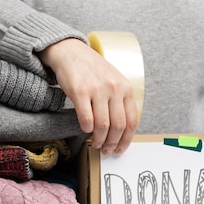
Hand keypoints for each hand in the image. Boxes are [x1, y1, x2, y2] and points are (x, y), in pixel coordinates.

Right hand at [39, 38, 138, 154]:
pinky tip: (85, 130)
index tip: (120, 149)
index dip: (126, 140)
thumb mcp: (114, 81)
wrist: (71, 52)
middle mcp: (114, 88)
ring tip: (95, 144)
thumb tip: (121, 131)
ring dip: (99, 140)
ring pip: (102, 125)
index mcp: (125, 87)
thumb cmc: (92, 70)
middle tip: (106, 150)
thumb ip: (120, 101)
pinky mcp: (80, 91)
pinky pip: (86, 118)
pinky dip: (86, 129)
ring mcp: (97, 89)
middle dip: (112, 143)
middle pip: (118, 126)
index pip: (132, 121)